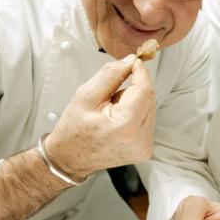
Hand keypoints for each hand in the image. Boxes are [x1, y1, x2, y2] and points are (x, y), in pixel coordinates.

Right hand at [43, 57, 155, 180]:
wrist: (70, 159)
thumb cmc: (74, 129)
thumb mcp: (86, 95)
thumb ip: (111, 74)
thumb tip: (132, 60)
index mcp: (125, 126)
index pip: (144, 90)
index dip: (141, 72)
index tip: (135, 61)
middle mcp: (140, 139)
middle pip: (149, 98)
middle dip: (134, 89)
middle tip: (111, 95)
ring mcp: (144, 147)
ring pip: (150, 108)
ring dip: (134, 103)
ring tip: (111, 112)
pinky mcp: (145, 150)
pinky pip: (147, 121)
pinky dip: (135, 115)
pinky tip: (118, 122)